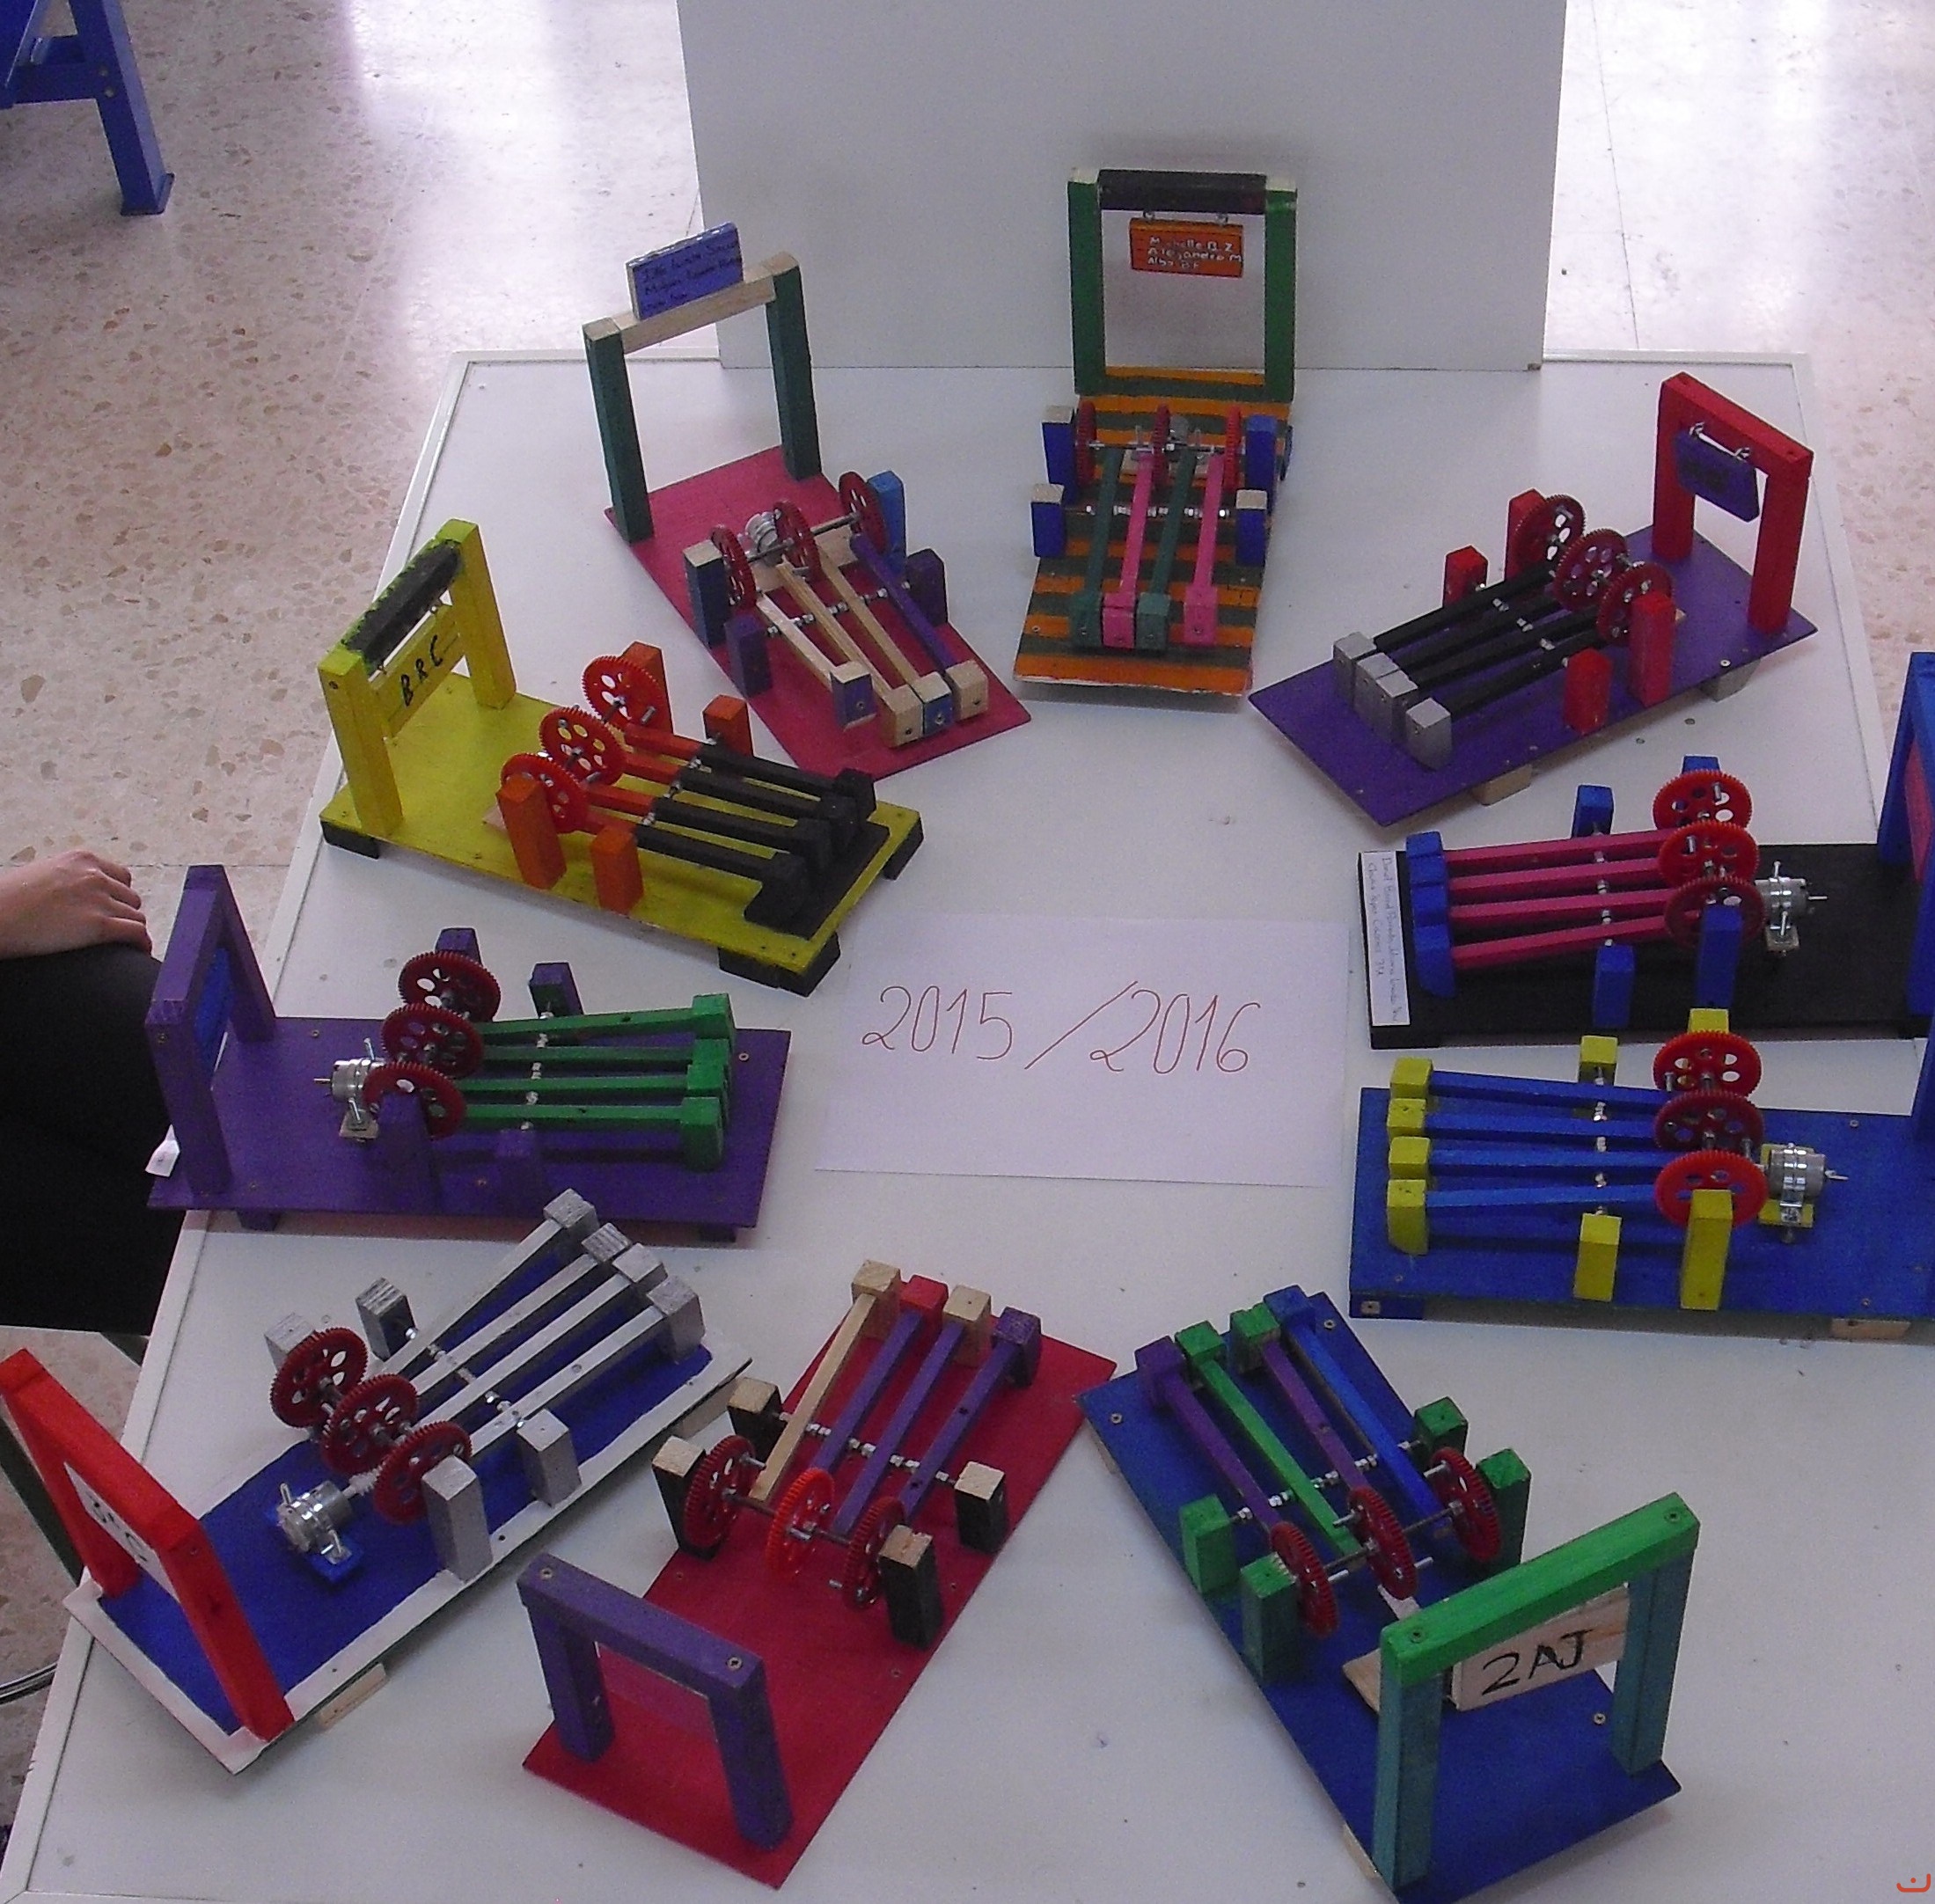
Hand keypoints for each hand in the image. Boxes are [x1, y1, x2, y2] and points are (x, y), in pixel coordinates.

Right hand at [0, 849, 151, 956]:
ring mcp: (99, 901)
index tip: (115, 908)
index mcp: (81, 860)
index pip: (120, 876)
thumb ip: (68, 878)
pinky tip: (139, 950)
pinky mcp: (99, 926)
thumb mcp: (42, 874)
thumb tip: (78, 895)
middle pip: (130, 897)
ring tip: (126, 942)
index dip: (119, 895)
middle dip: (124, 913)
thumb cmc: (8, 900)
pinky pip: (136, 932)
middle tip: (116, 928)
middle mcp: (95, 876)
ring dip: (132, 929)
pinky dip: (142, 942)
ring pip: (136, 916)